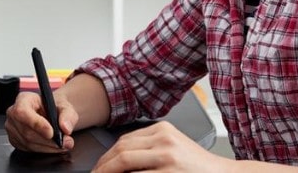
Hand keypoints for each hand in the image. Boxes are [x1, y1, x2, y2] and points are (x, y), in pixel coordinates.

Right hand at [4, 91, 76, 152]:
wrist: (52, 114)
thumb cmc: (55, 108)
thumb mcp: (65, 107)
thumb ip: (67, 115)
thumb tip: (66, 128)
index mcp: (24, 99)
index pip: (23, 112)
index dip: (36, 124)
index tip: (51, 132)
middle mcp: (13, 113)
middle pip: (26, 131)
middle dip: (48, 140)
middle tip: (65, 142)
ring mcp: (12, 128)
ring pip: (28, 143)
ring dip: (48, 147)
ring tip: (63, 145)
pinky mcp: (15, 140)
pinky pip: (28, 149)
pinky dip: (44, 150)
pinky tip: (54, 147)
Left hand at [92, 121, 232, 172]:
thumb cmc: (198, 168)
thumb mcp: (174, 147)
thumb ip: (150, 148)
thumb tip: (117, 161)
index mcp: (163, 129)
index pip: (125, 139)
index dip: (107, 156)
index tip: (99, 167)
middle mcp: (164, 139)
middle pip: (121, 149)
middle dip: (103, 166)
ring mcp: (166, 156)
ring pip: (124, 162)